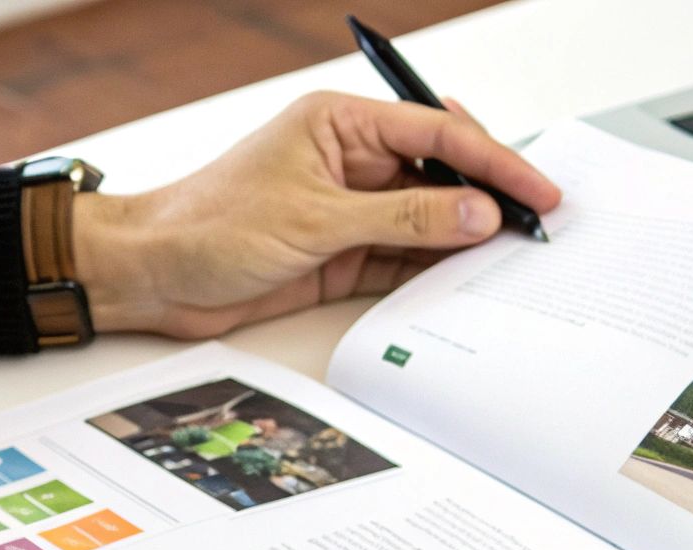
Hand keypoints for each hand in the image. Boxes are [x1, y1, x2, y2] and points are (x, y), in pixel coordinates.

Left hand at [71, 91, 560, 336]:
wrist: (155, 275)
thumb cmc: (209, 224)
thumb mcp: (317, 219)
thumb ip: (403, 219)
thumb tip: (475, 214)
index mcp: (342, 124)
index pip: (438, 136)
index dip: (495, 161)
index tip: (537, 190)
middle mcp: (352, 161)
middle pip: (442, 176)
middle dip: (489, 199)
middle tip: (537, 226)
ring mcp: (350, 209)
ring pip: (429, 222)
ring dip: (466, 241)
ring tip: (514, 260)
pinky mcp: (343, 253)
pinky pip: (405, 259)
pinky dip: (435, 272)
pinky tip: (468, 283)